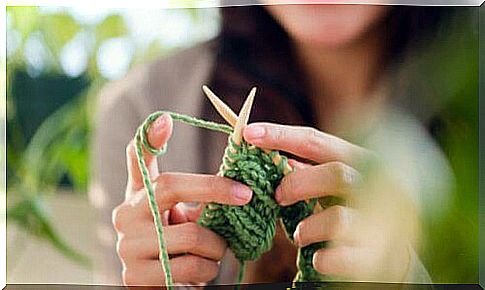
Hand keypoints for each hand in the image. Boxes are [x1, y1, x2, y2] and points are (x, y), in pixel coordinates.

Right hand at [112, 113, 252, 285]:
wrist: (161, 285)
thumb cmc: (177, 241)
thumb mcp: (180, 212)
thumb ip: (192, 191)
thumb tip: (206, 154)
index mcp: (138, 196)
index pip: (141, 162)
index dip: (150, 139)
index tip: (166, 118)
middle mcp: (125, 216)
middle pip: (175, 193)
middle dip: (217, 198)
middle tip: (244, 197)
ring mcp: (127, 247)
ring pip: (194, 238)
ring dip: (217, 247)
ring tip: (212, 250)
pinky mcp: (137, 277)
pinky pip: (192, 268)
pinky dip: (208, 270)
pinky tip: (201, 270)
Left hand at [243, 123, 413, 281]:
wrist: (392, 258)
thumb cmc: (353, 213)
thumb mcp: (332, 186)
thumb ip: (308, 171)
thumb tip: (269, 155)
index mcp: (359, 161)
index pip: (317, 141)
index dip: (281, 135)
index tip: (248, 134)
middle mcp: (377, 186)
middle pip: (336, 173)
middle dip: (298, 184)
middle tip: (278, 197)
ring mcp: (382, 222)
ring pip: (337, 219)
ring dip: (307, 229)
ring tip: (300, 235)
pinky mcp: (379, 256)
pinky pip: (340, 256)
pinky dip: (322, 258)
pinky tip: (318, 257)